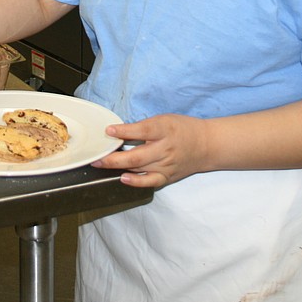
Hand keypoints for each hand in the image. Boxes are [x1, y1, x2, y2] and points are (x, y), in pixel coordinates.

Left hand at [91, 113, 211, 188]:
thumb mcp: (164, 120)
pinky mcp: (168, 176)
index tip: (108, 130)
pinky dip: (136, 181)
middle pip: (137, 156)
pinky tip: (123, 178)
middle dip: (113, 158)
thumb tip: (118, 133)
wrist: (206, 145)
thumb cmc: (182, 129)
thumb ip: (143, 127)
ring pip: (139, 169)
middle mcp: (166, 149)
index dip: (124, 131)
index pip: (143, 130)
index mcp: (165, 129)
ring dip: (118, 167)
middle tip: (96, 157)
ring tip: (102, 165)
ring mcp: (167, 165)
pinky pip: (150, 181)